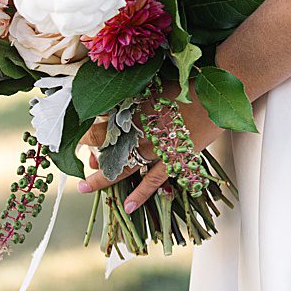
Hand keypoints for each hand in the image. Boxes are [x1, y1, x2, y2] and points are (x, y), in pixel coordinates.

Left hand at [76, 87, 227, 211]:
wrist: (216, 93)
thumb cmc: (185, 85)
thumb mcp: (152, 86)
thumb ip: (131, 97)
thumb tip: (111, 102)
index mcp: (133, 109)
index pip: (100, 123)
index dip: (85, 132)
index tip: (74, 136)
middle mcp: (141, 130)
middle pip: (107, 146)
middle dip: (91, 154)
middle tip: (81, 161)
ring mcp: (157, 148)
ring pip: (124, 166)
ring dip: (103, 177)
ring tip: (84, 187)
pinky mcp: (174, 159)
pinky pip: (154, 181)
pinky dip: (141, 194)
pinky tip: (127, 206)